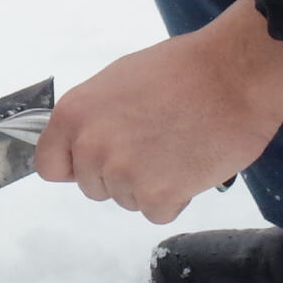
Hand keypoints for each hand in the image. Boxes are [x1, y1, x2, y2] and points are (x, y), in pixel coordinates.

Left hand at [35, 0, 282, 223]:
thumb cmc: (182, 69)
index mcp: (74, 115)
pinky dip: (176, 197)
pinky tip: (191, 165)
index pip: (49, 165)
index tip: (96, 161)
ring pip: (126, 200)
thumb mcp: (118, 81)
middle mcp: (90, 147)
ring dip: (151, 185)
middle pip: (92, 186)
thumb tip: (85, 144)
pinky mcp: (157, 196)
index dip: (74, 166)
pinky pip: (157, 212)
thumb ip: (93, 118)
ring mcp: (122, 174)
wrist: (233, 74)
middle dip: (120, 174)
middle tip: (154, 144)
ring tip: (177, 148)